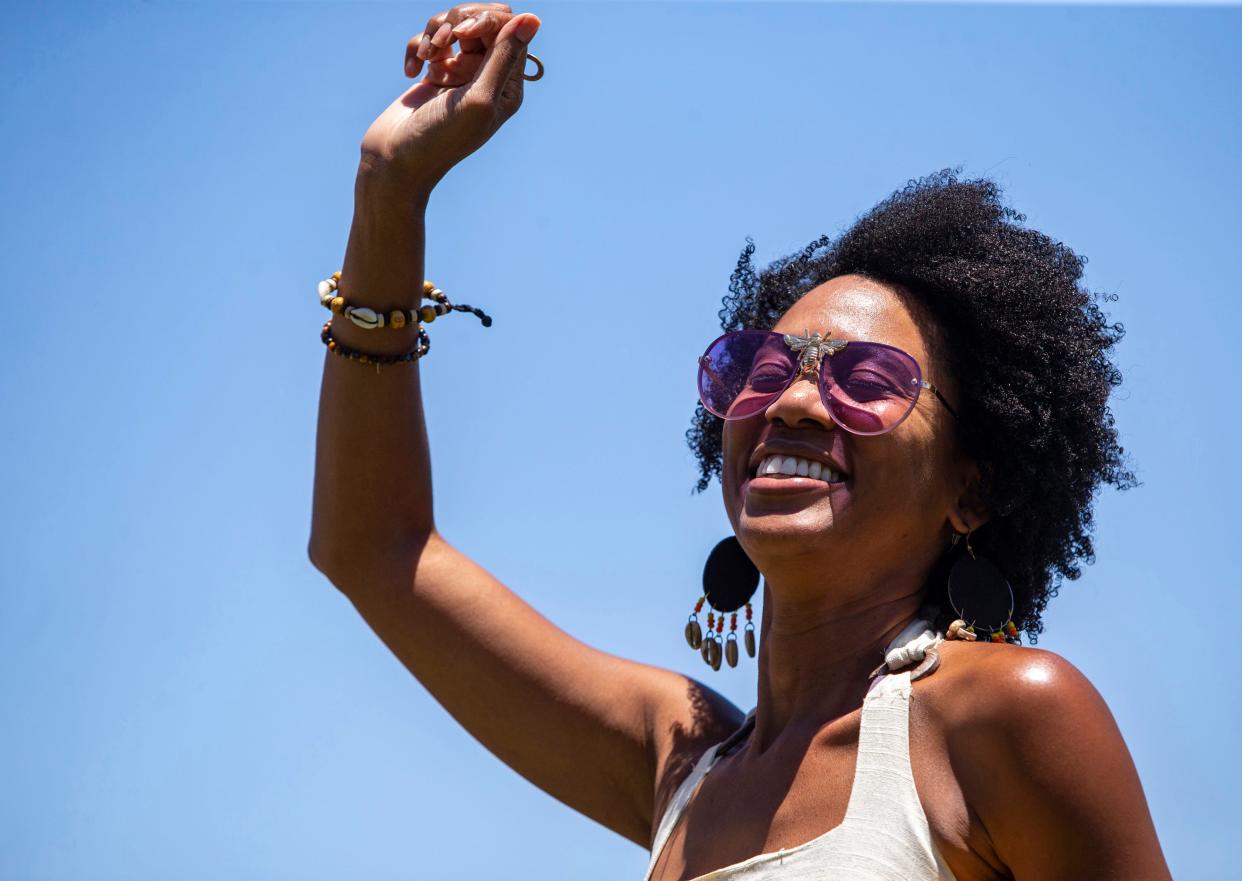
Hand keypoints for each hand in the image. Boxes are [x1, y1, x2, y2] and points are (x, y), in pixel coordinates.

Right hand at [359, 4, 540, 193]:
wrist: (396, 158)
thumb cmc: (441, 138)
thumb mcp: (479, 98)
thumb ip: (504, 57)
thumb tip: (533, 18)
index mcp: (508, 85)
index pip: (510, 29)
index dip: (486, 20)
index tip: (463, 35)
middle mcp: (488, 76)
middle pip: (483, 19)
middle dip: (459, 21)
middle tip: (444, 40)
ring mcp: (460, 72)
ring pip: (454, 23)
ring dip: (436, 32)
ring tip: (426, 57)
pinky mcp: (434, 70)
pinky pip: (430, 39)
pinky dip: (418, 46)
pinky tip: (412, 71)